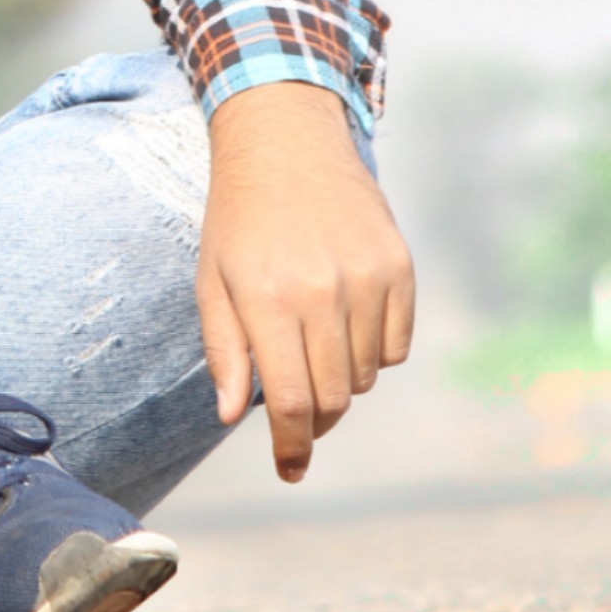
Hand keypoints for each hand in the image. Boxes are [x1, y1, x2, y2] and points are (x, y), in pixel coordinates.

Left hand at [196, 80, 415, 483]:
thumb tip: (231, 415)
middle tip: (294, 405)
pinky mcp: (399, 266)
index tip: (289, 470)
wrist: (284, 141)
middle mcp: (323, 291)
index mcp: (268, 298)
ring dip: (339, 378)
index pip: (291, 401)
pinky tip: (345, 319)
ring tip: (312, 338)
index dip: (292, 447)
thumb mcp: (211, 280)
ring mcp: (367, 277)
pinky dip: (374, 351)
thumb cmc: (238, 217)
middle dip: (313, 418)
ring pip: (365, 376)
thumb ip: (224, 350)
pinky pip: (396, 346)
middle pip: (333, 398)